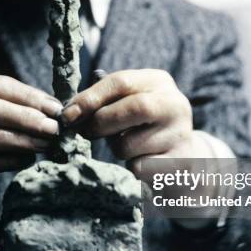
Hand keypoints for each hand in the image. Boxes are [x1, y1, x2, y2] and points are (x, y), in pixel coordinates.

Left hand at [61, 69, 203, 175]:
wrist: (184, 158)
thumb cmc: (144, 126)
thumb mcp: (129, 104)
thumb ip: (104, 102)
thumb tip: (69, 111)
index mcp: (158, 81)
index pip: (120, 82)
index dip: (90, 98)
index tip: (67, 115)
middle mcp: (175, 104)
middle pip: (133, 108)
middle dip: (101, 123)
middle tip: (86, 133)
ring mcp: (180, 134)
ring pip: (129, 145)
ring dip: (116, 149)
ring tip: (128, 146)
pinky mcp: (179, 163)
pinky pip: (139, 168)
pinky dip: (131, 167)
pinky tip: (143, 161)